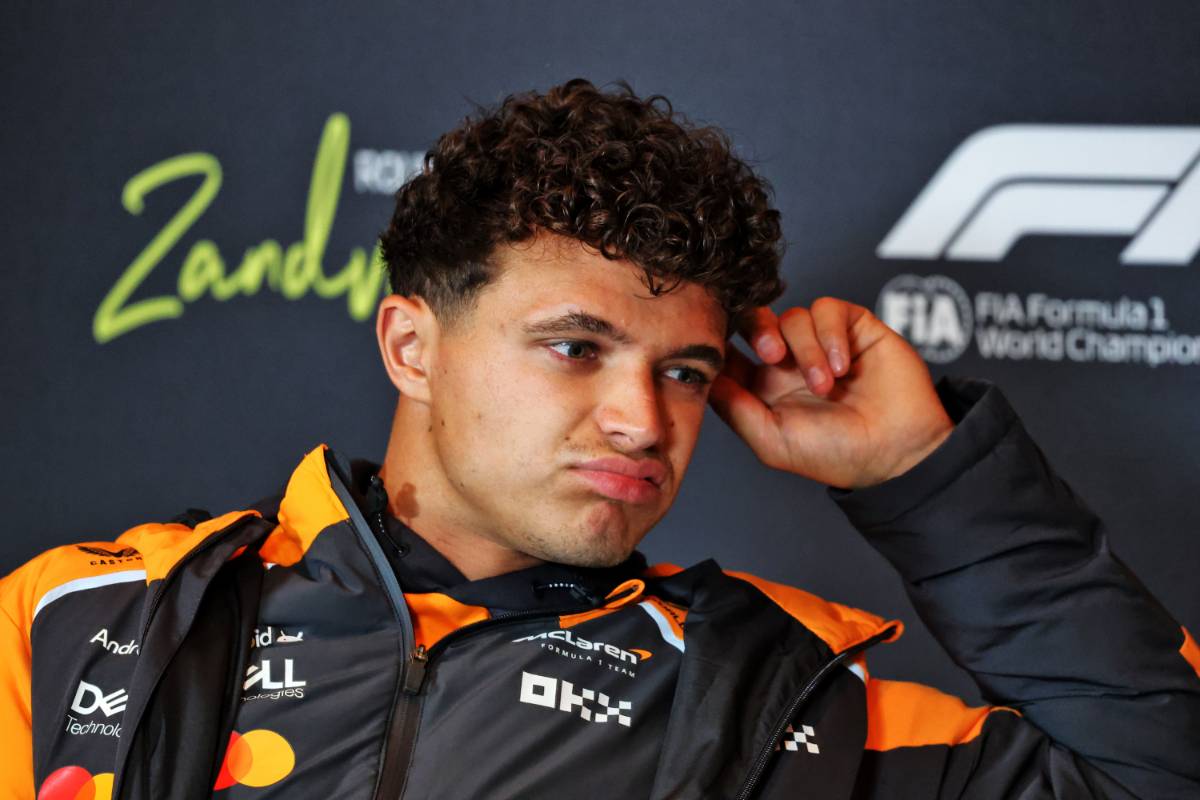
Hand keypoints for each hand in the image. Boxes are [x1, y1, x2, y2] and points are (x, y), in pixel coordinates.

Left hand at [708, 298, 953, 488]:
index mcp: (764, 387)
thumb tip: (702, 375)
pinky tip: (841, 365)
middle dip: (759, 329)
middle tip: (773, 355)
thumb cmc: (835, 454)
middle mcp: (789, 362)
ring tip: (825, 384)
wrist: (896, 451)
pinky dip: (830, 335)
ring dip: (807, 350)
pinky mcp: (853, 328)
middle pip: (756, 320)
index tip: (723, 346)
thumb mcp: (770, 440)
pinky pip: (827, 309)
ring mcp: (820, 343)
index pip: (732, 350)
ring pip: (794, 317)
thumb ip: (734, 407)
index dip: (724, 343)